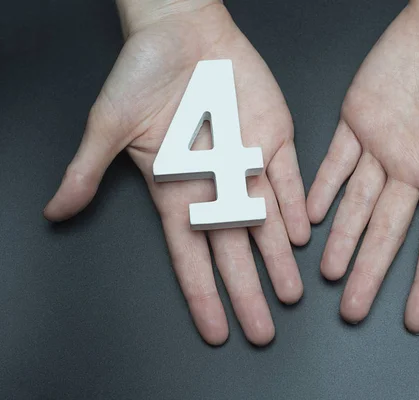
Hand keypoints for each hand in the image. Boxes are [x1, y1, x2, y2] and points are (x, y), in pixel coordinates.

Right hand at [44, 0, 309, 345]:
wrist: (180, 29)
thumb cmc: (141, 73)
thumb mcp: (108, 125)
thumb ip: (88, 171)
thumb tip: (55, 210)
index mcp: (177, 190)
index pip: (191, 255)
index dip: (204, 293)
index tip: (218, 329)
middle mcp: (215, 185)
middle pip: (233, 250)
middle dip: (249, 291)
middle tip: (263, 330)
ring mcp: (246, 163)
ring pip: (267, 221)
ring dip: (279, 258)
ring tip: (290, 294)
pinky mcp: (272, 138)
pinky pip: (287, 179)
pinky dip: (295, 205)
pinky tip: (302, 235)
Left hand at [307, 0, 418, 333]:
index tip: (414, 317)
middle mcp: (412, 167)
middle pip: (388, 231)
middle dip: (369, 271)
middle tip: (351, 310)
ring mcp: (382, 146)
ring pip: (356, 202)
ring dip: (341, 237)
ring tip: (326, 272)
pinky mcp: (356, 119)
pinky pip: (335, 159)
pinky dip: (322, 186)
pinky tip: (310, 213)